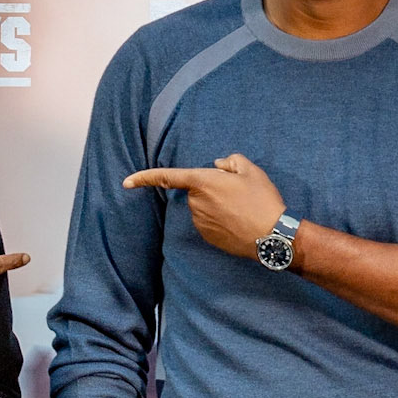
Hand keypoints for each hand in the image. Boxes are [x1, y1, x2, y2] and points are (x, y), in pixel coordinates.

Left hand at [123, 152, 284, 258]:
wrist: (271, 236)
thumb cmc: (262, 200)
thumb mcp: (251, 170)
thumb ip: (230, 161)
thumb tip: (218, 166)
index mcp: (203, 182)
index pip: (167, 177)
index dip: (144, 178)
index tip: (126, 182)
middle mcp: (196, 203)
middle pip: (197, 190)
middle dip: (211, 187)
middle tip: (238, 191)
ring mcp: (200, 222)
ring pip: (203, 206)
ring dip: (217, 204)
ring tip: (242, 207)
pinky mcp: (207, 236)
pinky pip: (208, 221)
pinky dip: (220, 219)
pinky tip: (239, 221)